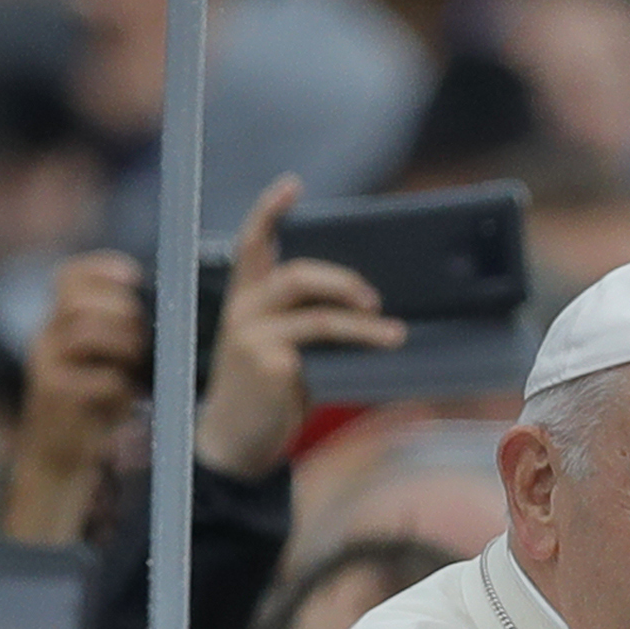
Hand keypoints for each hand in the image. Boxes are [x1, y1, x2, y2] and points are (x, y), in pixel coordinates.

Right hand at [1, 252, 146, 543]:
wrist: (60, 458)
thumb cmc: (96, 403)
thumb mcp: (109, 359)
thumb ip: (125, 329)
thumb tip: (174, 304)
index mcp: (60, 322)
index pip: (69, 276)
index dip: (102, 269)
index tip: (133, 277)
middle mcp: (46, 338)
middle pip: (79, 302)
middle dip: (122, 313)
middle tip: (144, 337)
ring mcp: (45, 367)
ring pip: (85, 333)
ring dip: (125, 345)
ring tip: (138, 364)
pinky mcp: (55, 398)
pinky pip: (98, 379)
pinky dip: (121, 386)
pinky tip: (128, 398)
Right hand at [194, 175, 404, 479]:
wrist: (235, 443)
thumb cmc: (265, 392)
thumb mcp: (277, 347)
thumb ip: (303, 320)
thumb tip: (367, 302)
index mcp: (243, 300)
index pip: (251, 245)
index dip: (269, 211)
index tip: (291, 184)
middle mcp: (242, 312)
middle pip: (297, 274)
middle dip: (343, 281)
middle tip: (374, 299)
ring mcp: (252, 337)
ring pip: (318, 314)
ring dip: (363, 323)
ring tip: (394, 333)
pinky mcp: (269, 364)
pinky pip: (324, 346)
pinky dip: (356, 345)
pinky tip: (378, 353)